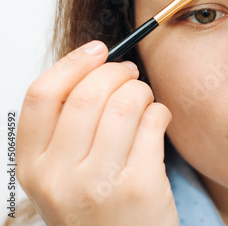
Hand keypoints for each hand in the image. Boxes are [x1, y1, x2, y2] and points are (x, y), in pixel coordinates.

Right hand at [16, 41, 178, 225]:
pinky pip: (153, 122)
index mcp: (34, 167)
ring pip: (125, 103)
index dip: (73, 63)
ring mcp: (99, 183)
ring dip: (142, 90)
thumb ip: (67, 130)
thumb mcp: (62, 177)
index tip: (97, 50)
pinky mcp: (139, 185)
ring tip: (145, 100)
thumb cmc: (97, 212)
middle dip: (118, 72)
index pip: (42, 95)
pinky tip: (158, 119)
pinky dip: (160, 111)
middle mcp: (59, 176)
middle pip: (89, 93)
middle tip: (130, 74)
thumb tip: (95, 68)